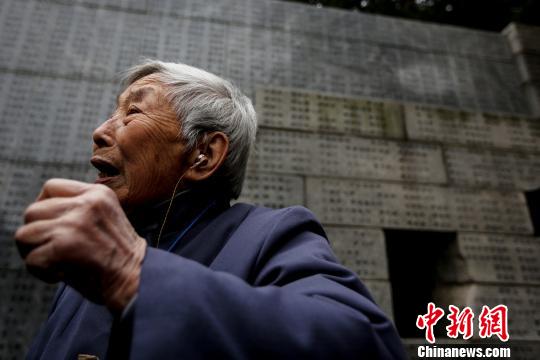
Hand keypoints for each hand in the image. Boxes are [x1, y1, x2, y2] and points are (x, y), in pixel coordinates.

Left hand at [14, 179, 146, 311]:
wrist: (138, 279)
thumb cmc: (119, 257)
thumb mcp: (105, 219)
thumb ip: (78, 210)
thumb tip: (41, 216)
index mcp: (98, 193)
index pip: (51, 187)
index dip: (43, 208)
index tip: (51, 227)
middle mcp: (87, 203)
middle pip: (33, 211)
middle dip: (35, 235)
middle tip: (51, 251)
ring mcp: (75, 223)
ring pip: (25, 234)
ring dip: (34, 253)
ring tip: (54, 263)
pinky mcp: (65, 246)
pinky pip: (31, 258)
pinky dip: (40, 272)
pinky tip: (59, 275)